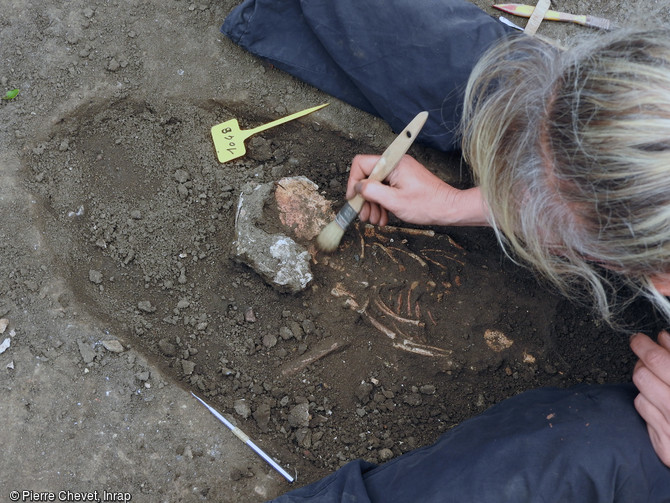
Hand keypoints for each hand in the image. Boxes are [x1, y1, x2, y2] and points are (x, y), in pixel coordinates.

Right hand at [345, 154, 489, 226]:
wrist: (449, 208)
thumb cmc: (427, 204)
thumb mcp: (395, 201)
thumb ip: (372, 192)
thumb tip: (357, 187)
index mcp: (393, 163)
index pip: (361, 164)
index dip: (353, 182)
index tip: (354, 199)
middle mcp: (395, 164)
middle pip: (367, 177)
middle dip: (364, 198)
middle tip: (364, 216)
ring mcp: (399, 173)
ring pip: (375, 186)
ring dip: (372, 205)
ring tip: (376, 220)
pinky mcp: (403, 181)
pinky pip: (385, 190)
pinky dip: (382, 204)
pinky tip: (384, 217)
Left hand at [631, 331, 669, 466]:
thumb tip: (664, 339)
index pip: (659, 361)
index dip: (645, 346)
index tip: (639, 339)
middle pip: (643, 376)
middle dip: (643, 364)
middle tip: (650, 358)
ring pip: (640, 395)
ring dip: (647, 386)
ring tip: (662, 383)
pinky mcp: (666, 450)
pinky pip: (644, 417)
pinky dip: (651, 407)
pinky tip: (666, 406)